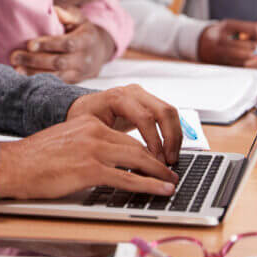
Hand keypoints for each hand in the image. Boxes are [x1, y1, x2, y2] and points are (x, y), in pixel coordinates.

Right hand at [0, 116, 178, 199]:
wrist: (14, 165)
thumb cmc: (35, 159)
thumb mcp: (66, 142)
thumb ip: (88, 146)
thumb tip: (108, 162)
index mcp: (89, 122)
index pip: (126, 136)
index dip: (145, 150)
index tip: (156, 160)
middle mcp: (94, 131)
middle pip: (137, 146)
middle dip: (157, 161)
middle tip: (170, 172)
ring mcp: (93, 150)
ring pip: (137, 160)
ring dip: (158, 173)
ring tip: (170, 182)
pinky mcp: (90, 169)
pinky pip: (127, 178)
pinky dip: (148, 185)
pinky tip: (159, 190)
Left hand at [9, 8, 115, 82]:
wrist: (99, 52)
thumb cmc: (83, 30)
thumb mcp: (79, 19)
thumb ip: (68, 14)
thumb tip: (54, 10)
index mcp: (86, 40)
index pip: (67, 44)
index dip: (48, 45)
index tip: (29, 44)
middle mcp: (84, 59)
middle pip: (59, 62)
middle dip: (35, 60)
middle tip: (15, 56)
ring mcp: (79, 73)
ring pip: (56, 76)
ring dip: (34, 73)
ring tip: (16, 68)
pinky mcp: (73, 82)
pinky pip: (56, 83)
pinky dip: (40, 81)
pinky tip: (24, 77)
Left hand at [66, 85, 183, 163]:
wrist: (83, 108)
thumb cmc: (82, 120)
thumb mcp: (89, 130)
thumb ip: (108, 142)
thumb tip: (126, 163)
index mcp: (117, 97)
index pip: (145, 117)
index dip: (154, 140)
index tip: (156, 161)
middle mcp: (133, 92)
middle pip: (164, 111)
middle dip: (170, 139)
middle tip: (170, 162)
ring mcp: (143, 95)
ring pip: (170, 113)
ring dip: (175, 137)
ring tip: (171, 159)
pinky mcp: (149, 102)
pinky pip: (168, 116)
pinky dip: (172, 134)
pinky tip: (169, 151)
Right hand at [197, 17, 256, 65]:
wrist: (197, 42)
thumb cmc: (220, 33)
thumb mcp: (234, 26)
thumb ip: (255, 25)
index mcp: (224, 26)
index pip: (248, 28)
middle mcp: (220, 38)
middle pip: (246, 44)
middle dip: (254, 44)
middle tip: (256, 42)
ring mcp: (218, 52)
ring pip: (242, 55)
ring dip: (251, 53)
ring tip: (251, 50)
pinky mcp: (218, 62)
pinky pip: (238, 64)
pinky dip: (248, 62)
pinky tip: (253, 58)